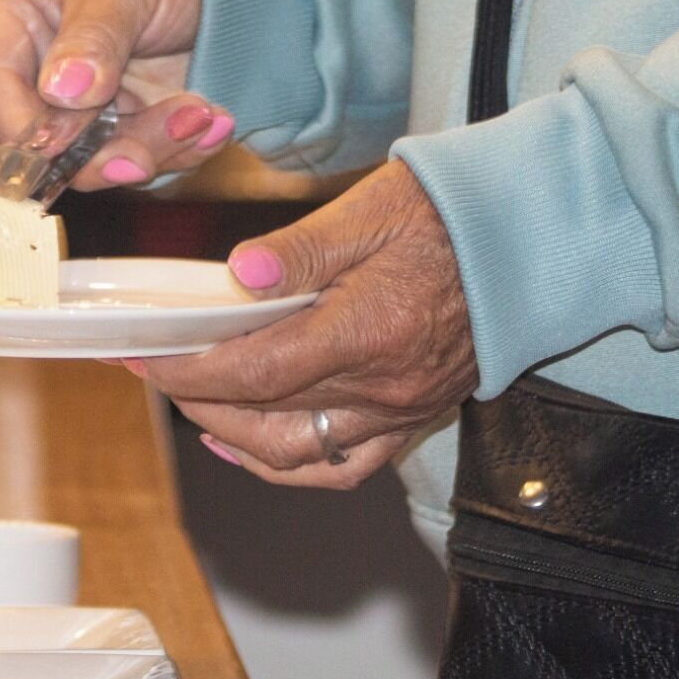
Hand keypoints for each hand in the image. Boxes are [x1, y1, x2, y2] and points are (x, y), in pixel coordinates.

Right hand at [0, 0, 231, 189]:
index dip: (23, 125)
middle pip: (43, 135)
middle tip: (153, 147)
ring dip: (154, 148)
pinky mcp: (119, 125)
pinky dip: (180, 148)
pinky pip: (139, 156)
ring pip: (95, 157)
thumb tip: (61, 90)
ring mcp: (77, 102)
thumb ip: (92, 35)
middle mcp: (34, 65)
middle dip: (104, 149)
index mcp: (10, 11)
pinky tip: (212, 123)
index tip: (67, 145)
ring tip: (203, 116)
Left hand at [140, 161, 477, 488]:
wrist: (535, 238)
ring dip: (230, 434)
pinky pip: (340, 467)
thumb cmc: (453, 214)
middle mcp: (382, 387)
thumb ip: (300, 250)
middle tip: (149, 368)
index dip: (187, 372)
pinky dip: (286, 464)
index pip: (252, 372)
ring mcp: (400, 410)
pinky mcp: (413, 416)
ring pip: (294, 453)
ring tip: (189, 400)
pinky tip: (246, 445)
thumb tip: (239, 274)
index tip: (143, 357)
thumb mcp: (370, 212)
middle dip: (193, 397)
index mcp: (365, 332)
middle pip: (261, 416)